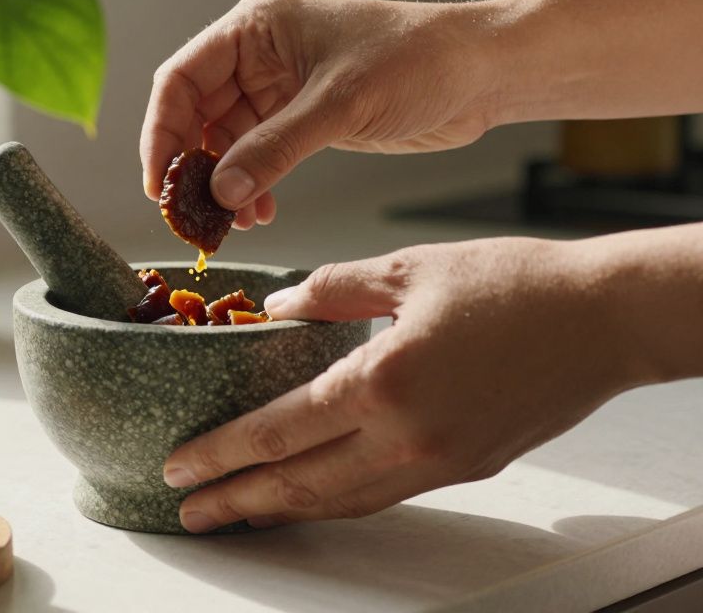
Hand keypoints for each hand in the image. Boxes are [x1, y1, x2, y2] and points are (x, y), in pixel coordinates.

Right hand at [140, 0, 500, 227]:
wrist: (480, 72)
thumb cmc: (417, 60)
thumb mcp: (338, 106)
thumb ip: (274, 150)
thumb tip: (222, 193)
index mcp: (255, 27)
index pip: (181, 79)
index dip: (162, 132)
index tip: (161, 182)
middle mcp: (258, 54)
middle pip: (195, 114)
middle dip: (193, 166)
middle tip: (192, 213)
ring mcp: (278, 87)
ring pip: (224, 141)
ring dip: (225, 184)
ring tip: (232, 222)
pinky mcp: (300, 118)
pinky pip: (257, 156)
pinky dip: (253, 186)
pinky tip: (260, 212)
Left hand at [161, 237, 650, 532]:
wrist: (604, 320)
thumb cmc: (513, 284)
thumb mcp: (407, 270)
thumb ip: (331, 289)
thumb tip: (276, 306)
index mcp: (383, 383)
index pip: (277, 433)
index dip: (221, 454)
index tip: (179, 467)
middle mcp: (406, 437)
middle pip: (299, 486)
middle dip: (236, 502)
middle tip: (189, 513)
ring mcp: (438, 462)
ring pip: (341, 501)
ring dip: (282, 511)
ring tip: (238, 513)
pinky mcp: (465, 468)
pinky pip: (382, 495)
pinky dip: (336, 500)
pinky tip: (311, 494)